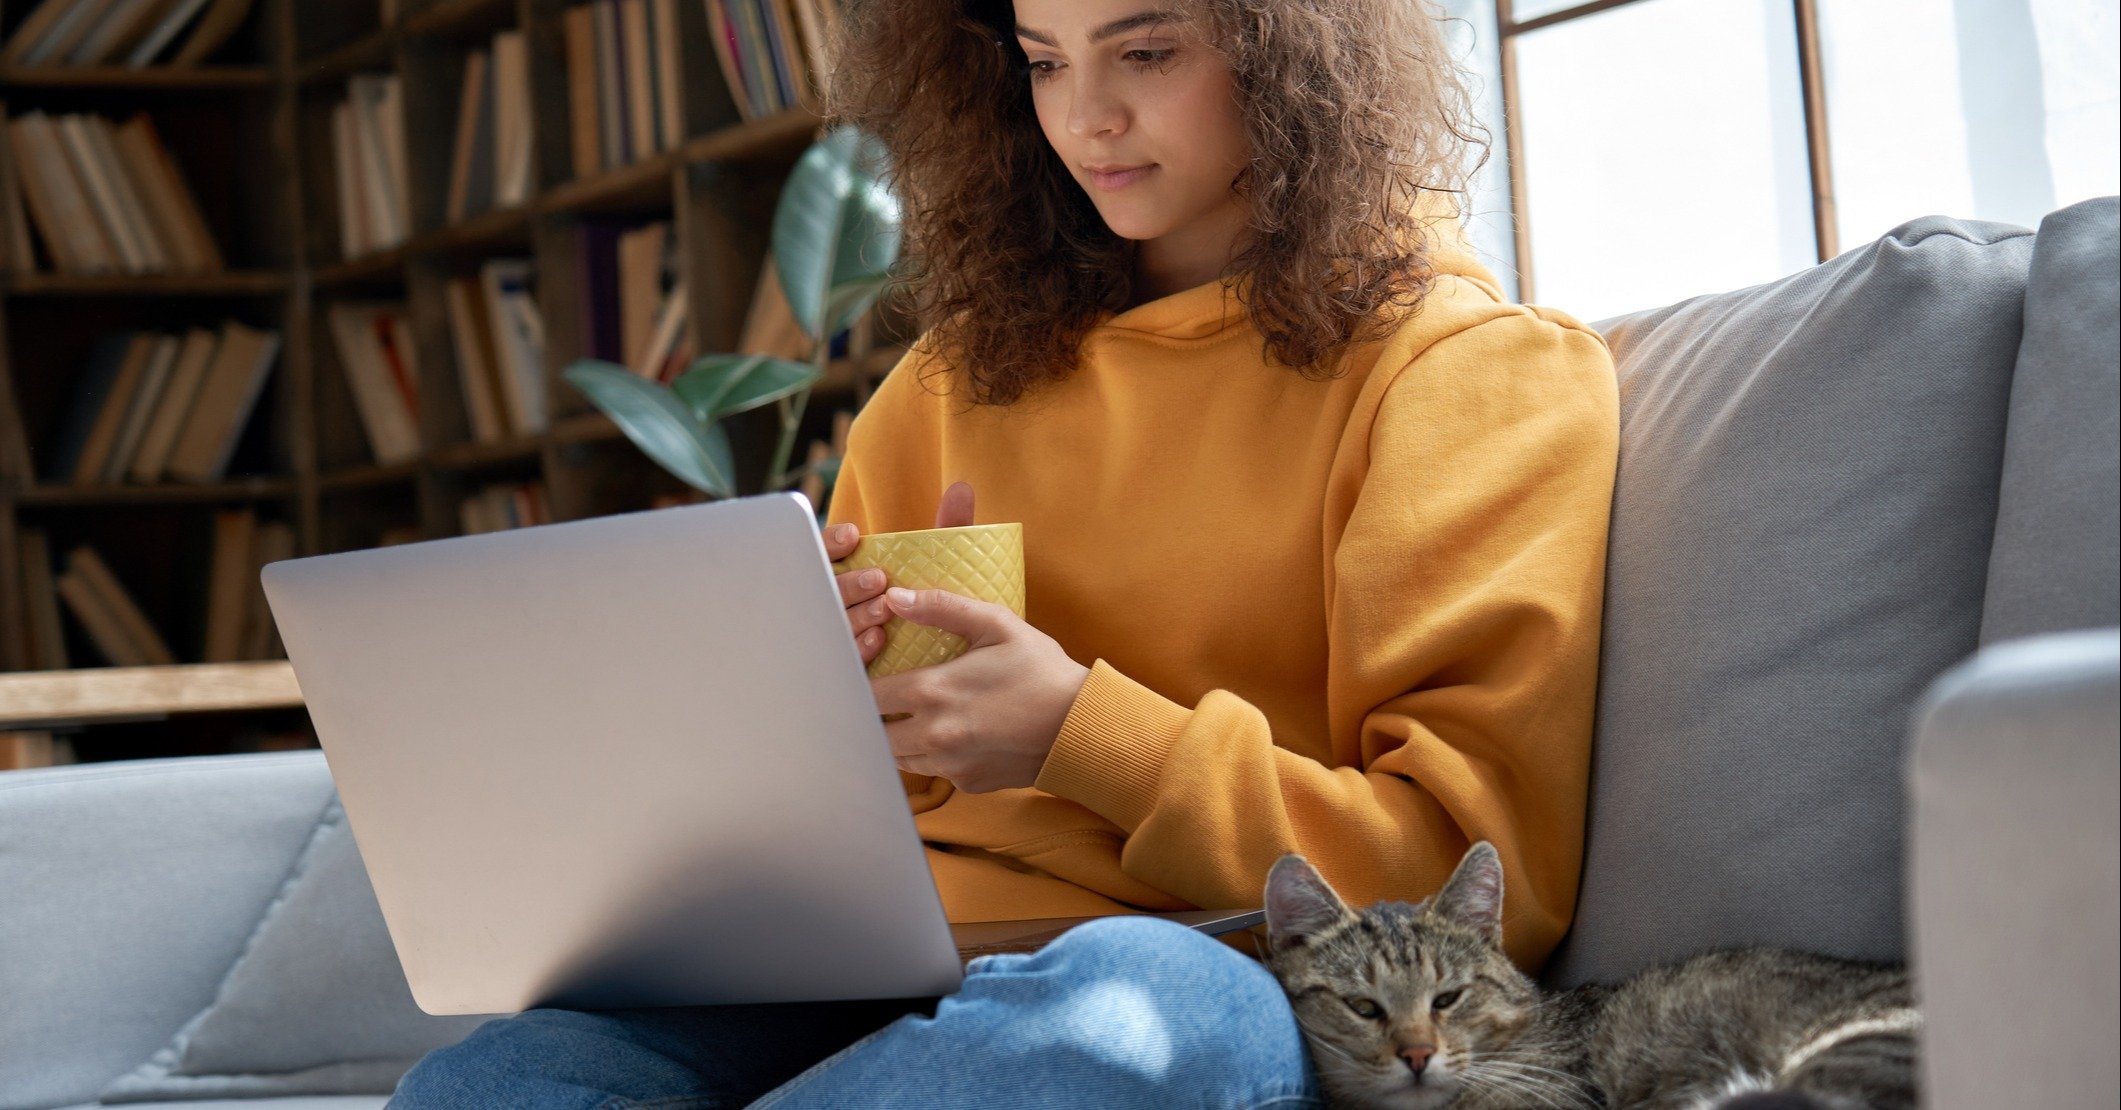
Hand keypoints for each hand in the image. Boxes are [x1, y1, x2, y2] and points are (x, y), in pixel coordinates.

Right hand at [824, 481, 979, 665]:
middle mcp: (839, 604)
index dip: (830, 543)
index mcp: (850, 573)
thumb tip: (962, 489)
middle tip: (878, 579)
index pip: (823, 553)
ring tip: (884, 610)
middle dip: (848, 582)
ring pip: (834, 625)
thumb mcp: (942, 565)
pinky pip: (843, 662)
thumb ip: (950, 527)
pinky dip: (858, 648)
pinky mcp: (850, 670)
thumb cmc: (941, 605)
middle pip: (826, 591)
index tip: (853, 535)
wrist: (954, 662)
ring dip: (855, 614)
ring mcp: (841, 639)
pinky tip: (878, 640)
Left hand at [870, 481, 1091, 792]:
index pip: (865, 695)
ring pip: (898, 757)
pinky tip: (953, 734)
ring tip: (915, 715)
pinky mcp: (967, 784)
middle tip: (887, 697)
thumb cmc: (1042, 670)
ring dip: (898, 737)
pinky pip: (933, 771)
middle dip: (874, 716)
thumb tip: (895, 597)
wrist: (1082, 726)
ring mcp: (949, 765)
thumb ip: (942, 607)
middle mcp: (933, 735)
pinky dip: (933, 755)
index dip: (859, 683)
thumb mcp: (997, 625)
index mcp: (932, 692)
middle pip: (873, 733)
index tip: (868, 672)